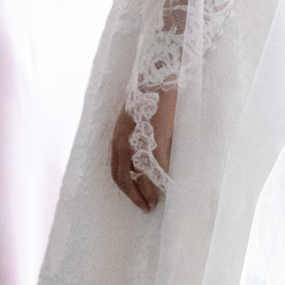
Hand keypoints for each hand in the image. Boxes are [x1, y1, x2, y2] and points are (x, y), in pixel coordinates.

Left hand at [111, 88, 176, 211]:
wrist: (158, 76)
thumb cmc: (149, 96)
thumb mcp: (135, 120)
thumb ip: (137, 139)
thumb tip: (145, 160)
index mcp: (116, 137)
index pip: (116, 171)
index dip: (126, 188)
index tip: (135, 198)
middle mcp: (122, 142)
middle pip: (124, 179)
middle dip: (134, 196)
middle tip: (146, 208)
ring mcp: (137, 141)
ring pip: (140, 177)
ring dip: (148, 193)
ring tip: (156, 203)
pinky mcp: (155, 139)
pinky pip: (157, 167)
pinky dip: (162, 181)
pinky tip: (168, 188)